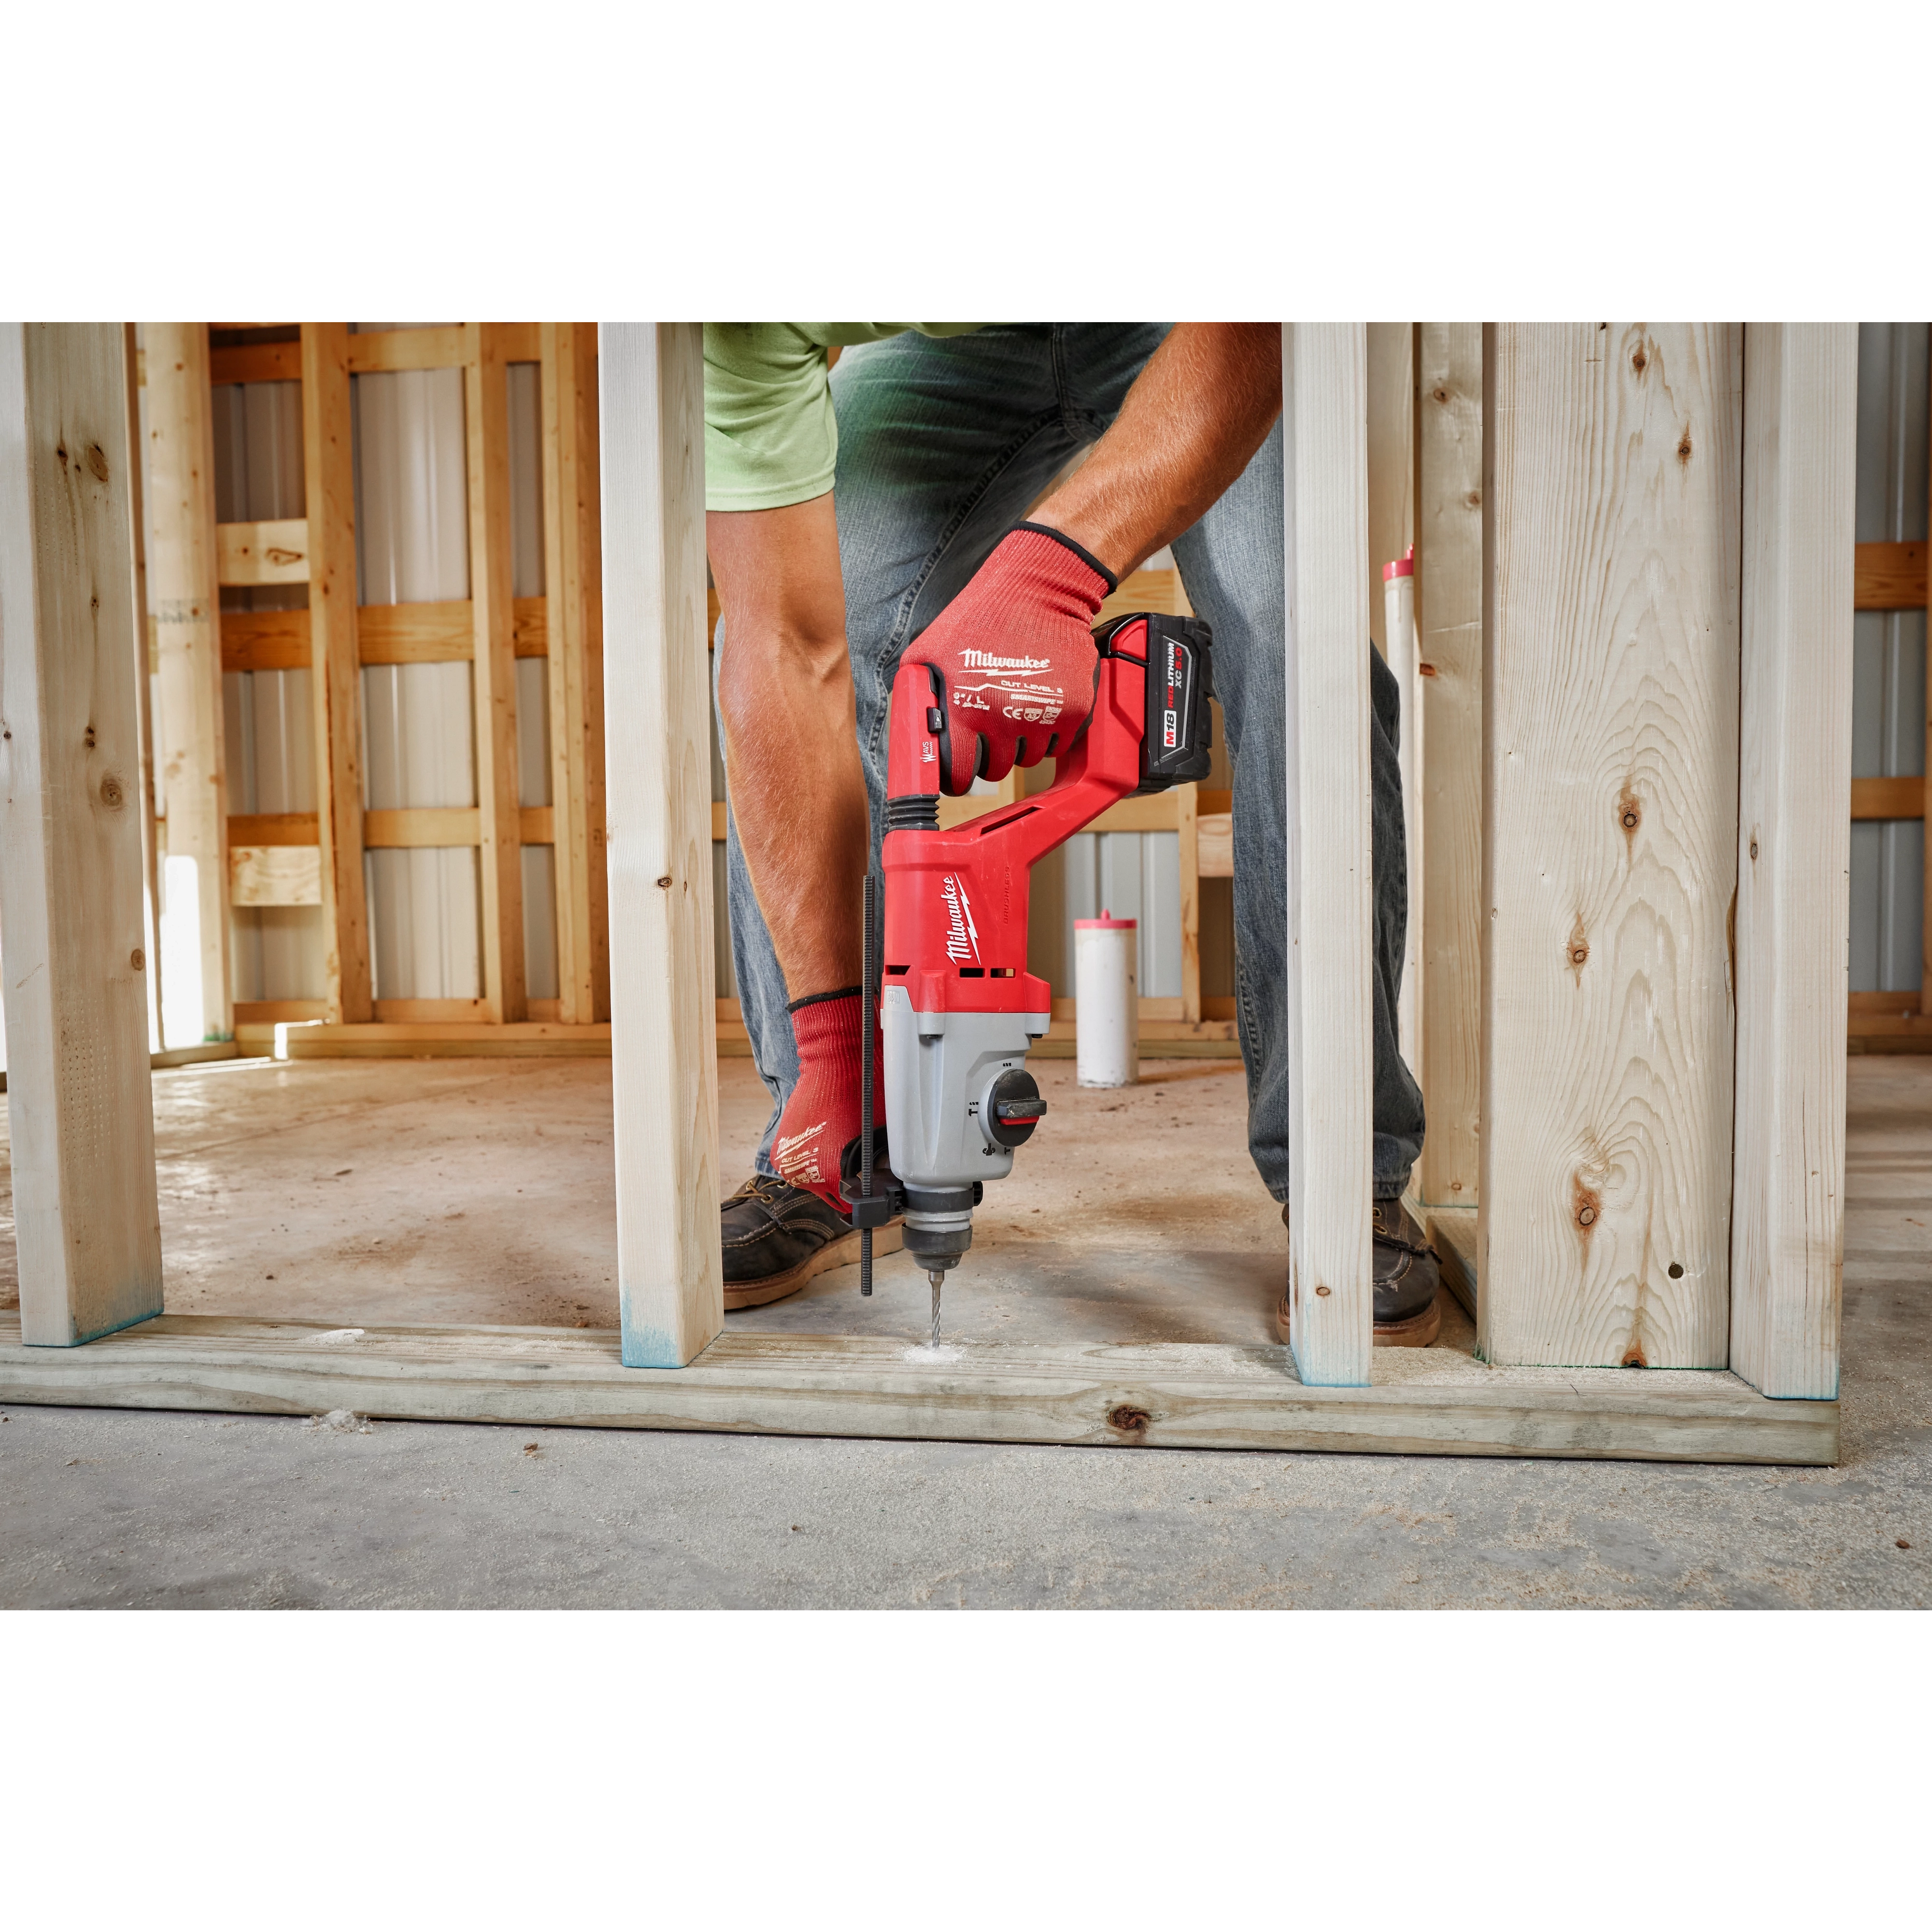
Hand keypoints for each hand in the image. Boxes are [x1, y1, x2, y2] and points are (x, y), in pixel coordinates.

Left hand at [901, 524, 1113, 794]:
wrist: (1040, 589)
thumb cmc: (983, 615)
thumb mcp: (930, 648)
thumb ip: (916, 690)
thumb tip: (909, 727)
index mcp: (964, 706)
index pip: (957, 774)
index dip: (956, 780)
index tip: (958, 777)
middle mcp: (1003, 716)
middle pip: (995, 770)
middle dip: (988, 758)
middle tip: (988, 735)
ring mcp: (1041, 715)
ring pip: (1027, 758)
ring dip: (1020, 743)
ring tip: (1015, 710)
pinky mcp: (1073, 710)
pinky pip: (1057, 744)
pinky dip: (1048, 733)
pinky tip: (1039, 705)